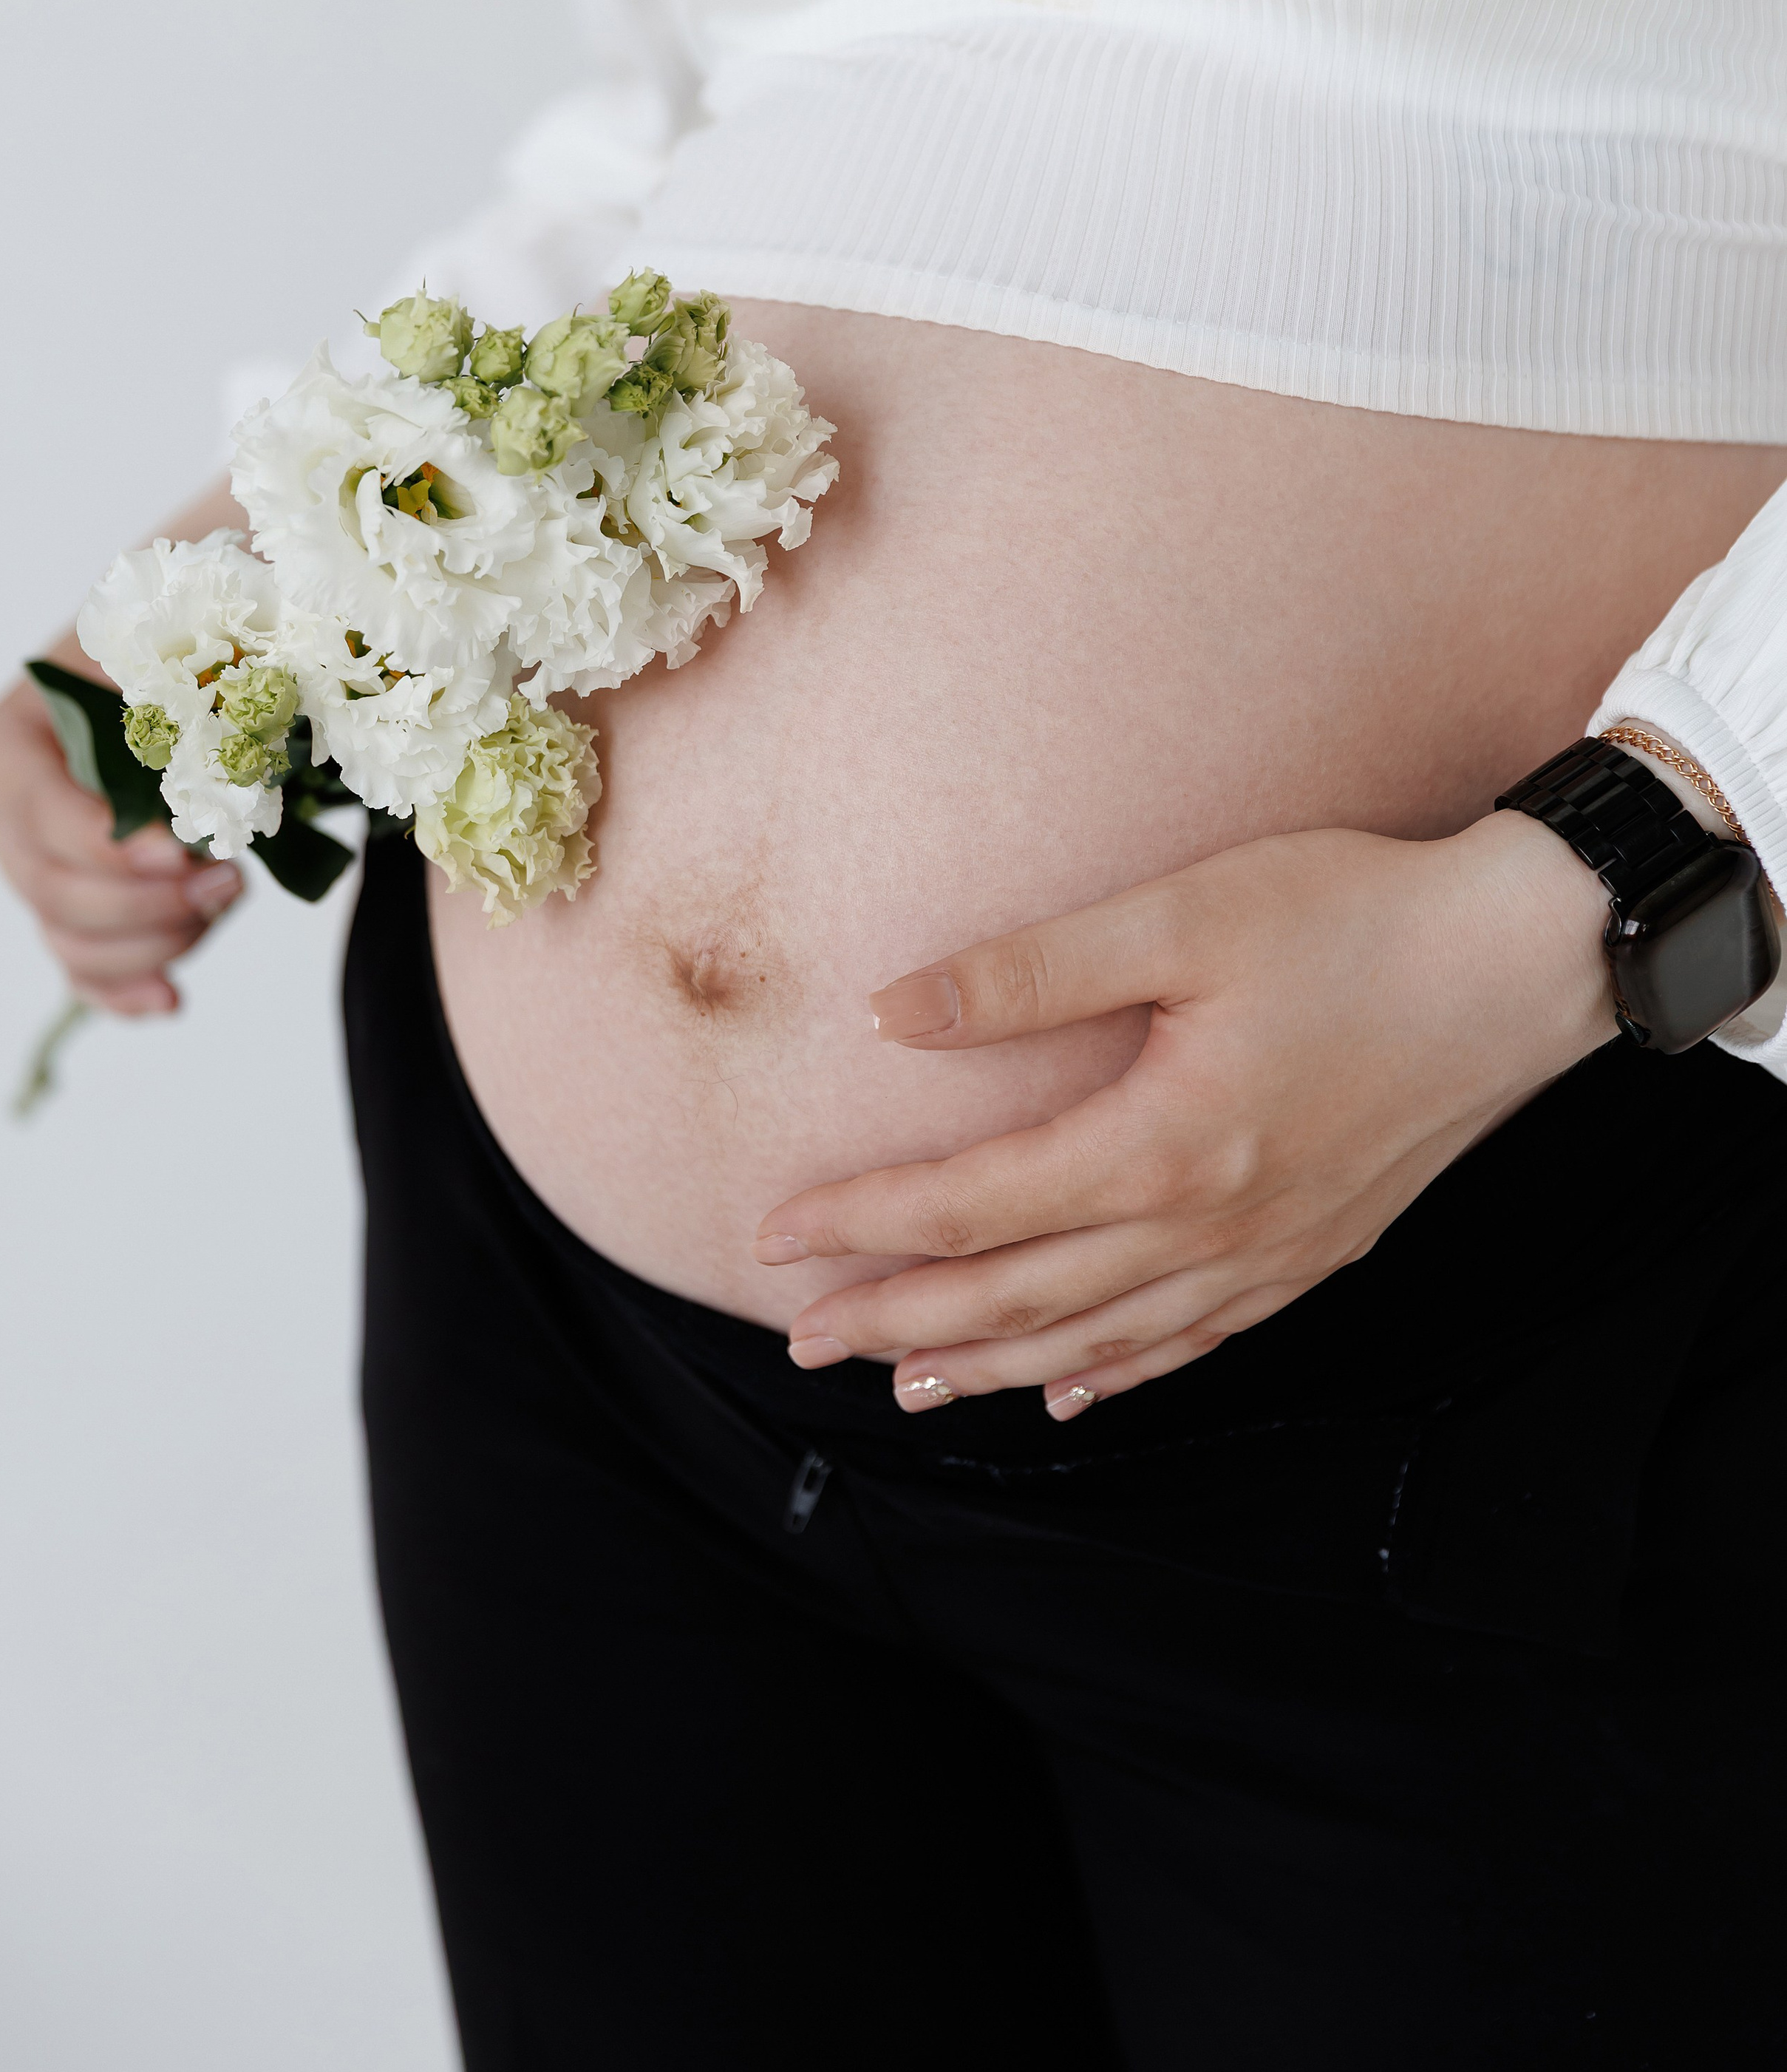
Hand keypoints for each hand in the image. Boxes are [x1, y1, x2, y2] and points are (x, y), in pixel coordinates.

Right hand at [0, 672, 241, 1014]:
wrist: (173, 671)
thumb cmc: (159, 654)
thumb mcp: (159, 654)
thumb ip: (171, 700)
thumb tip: (222, 750)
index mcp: (4, 750)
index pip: (44, 818)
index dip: (111, 850)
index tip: (182, 856)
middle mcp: (3, 819)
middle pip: (55, 892)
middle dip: (148, 901)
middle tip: (229, 878)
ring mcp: (34, 872)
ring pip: (73, 940)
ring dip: (157, 939)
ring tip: (225, 898)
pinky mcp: (74, 909)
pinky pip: (85, 969)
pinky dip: (127, 989)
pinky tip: (169, 997)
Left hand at [756, 814, 1616, 1418]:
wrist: (1524, 964)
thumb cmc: (1354, 918)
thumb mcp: (1182, 915)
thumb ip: (1032, 971)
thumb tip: (892, 1013)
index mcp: (1160, 1146)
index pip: (974, 1209)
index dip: (867, 1223)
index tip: (775, 1236)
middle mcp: (1208, 1226)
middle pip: (1019, 1299)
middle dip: (900, 1322)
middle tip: (803, 1340)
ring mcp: (1268, 1255)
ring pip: (1099, 1338)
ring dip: (991, 1365)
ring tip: (905, 1382)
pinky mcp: (1316, 1252)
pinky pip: (1193, 1341)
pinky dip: (1117, 1371)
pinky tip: (1074, 1386)